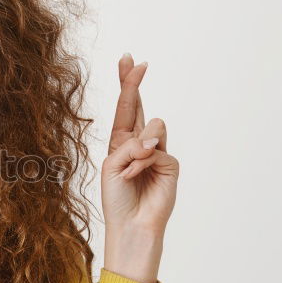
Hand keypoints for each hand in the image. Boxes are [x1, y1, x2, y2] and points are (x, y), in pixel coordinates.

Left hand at [101, 53, 178, 235]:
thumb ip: (128, 146)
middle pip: (138, 105)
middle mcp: (139, 143)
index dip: (127, 83)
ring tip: (131, 167)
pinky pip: (156, 148)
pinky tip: (138, 176)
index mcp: (121, 142)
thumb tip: (151, 139)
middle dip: (134, 82)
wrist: (131, 223)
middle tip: (137, 61)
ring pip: (153, 126)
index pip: (124, 108)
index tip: (127, 59)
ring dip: (139, 145)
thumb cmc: (117, 198)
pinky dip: (143, 161)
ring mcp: (156, 151)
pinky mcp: (170, 162)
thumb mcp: (111, 166)